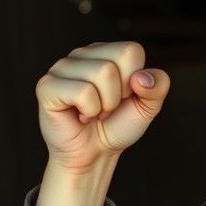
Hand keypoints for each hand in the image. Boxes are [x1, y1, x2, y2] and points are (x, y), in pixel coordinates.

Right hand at [36, 41, 169, 173]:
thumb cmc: (117, 126)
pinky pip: (83, 92)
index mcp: (106, 52)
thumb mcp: (147, 107)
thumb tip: (143, 77)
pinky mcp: (47, 85)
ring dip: (104, 106)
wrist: (95, 153)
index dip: (135, 82)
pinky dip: (89, 111)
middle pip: (114, 64)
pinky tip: (79, 115)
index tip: (125, 97)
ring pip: (100, 74)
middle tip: (107, 108)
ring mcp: (62, 67)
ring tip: (93, 112)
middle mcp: (82, 54)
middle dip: (118, 96)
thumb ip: (158, 87)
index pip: (132, 51)